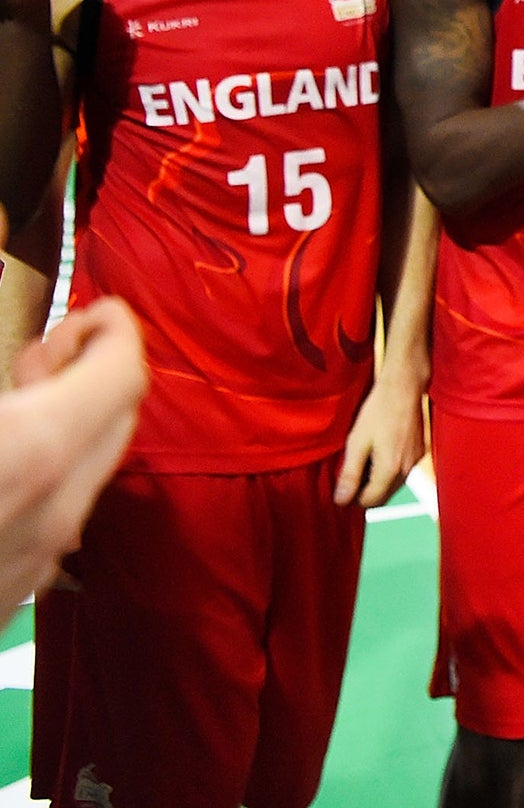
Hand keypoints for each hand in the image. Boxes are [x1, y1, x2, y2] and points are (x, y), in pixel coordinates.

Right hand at [0, 300, 147, 606]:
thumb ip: (4, 378)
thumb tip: (22, 363)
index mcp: (34, 451)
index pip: (123, 375)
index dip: (111, 330)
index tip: (87, 312)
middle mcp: (53, 514)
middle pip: (118, 422)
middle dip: (89, 375)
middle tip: (33, 359)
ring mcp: (33, 566)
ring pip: (88, 476)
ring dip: (67, 428)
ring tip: (9, 410)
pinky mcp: (8, 599)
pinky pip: (53, 522)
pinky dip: (42, 478)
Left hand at [334, 364, 427, 507]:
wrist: (404, 388)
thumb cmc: (379, 410)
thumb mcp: (357, 441)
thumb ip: (350, 474)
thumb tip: (341, 499)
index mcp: (390, 468)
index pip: (371, 501)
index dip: (353, 499)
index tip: (342, 490)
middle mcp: (406, 469)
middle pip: (384, 496)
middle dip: (366, 493)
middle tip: (350, 478)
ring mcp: (415, 460)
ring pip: (394, 485)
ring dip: (378, 482)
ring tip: (364, 463)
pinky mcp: (419, 451)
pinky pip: (402, 471)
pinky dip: (390, 470)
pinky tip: (379, 453)